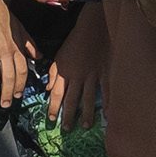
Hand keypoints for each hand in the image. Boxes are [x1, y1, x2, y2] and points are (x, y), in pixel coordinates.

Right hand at [0, 0, 29, 106]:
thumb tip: (39, 57)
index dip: (21, 85)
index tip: (18, 96)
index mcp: (17, 48)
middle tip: (5, 106)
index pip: (22, 71)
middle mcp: (6, 52)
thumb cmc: (2, 14)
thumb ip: (29, 44)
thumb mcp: (20, 28)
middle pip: (9, 77)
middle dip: (8, 93)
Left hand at [46, 4, 107, 128]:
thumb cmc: (75, 41)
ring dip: (86, 113)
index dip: (54, 108)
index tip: (51, 120)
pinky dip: (107, 102)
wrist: (94, 27)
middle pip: (72, 100)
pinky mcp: (106, 72)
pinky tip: (107, 114)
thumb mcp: (59, 56)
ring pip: (89, 98)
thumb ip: (53, 73)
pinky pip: (107, 90)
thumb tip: (48, 89)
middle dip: (68, 115)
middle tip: (66, 129)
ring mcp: (93, 75)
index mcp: (64, 72)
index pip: (57, 94)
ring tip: (85, 126)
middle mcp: (78, 76)